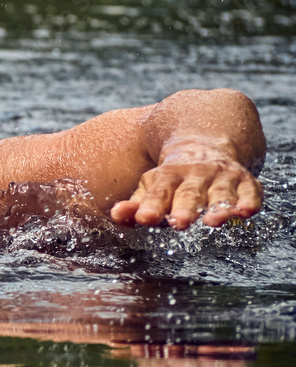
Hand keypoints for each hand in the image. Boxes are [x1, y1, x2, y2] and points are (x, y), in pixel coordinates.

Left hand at [109, 143, 262, 229]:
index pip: (158, 193)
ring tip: (213, 221)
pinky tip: (246, 212)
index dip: (151, 206)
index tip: (144, 218)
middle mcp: (195, 175)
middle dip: (184, 208)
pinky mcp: (244, 181)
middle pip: (189, 193)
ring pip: (220, 193)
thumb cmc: (171, 178)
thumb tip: (116, 215)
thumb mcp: (151, 187)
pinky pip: (250, 191)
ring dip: (218, 207)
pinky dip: (249, 201)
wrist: (203, 143)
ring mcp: (221, 177)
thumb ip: (135, 205)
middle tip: (178, 223)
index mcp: (167, 177)